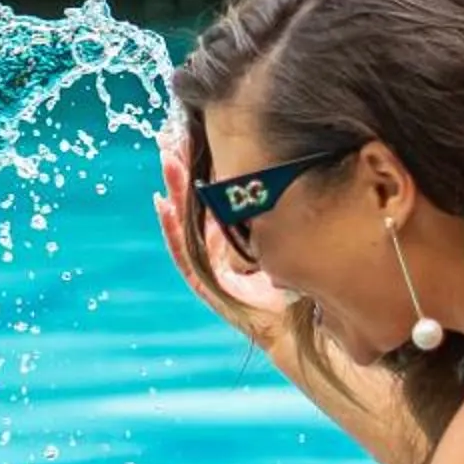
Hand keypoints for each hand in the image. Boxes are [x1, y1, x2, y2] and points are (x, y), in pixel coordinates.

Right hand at [154, 133, 296, 331]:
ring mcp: (210, 266)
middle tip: (169, 138)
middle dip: (181, 172)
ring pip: (186, 222)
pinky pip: (186, 256)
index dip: (200, 168)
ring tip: (167, 160)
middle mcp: (218, 248)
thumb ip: (276, 214)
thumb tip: (282, 171)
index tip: (190, 135)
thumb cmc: (297, 285)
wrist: (299, 328)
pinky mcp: (207, 286)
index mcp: (234, 236)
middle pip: (194, 204)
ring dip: (175, 192)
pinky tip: (163, 206)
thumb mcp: (287, 238)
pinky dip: (173, 231)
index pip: (211, 196)